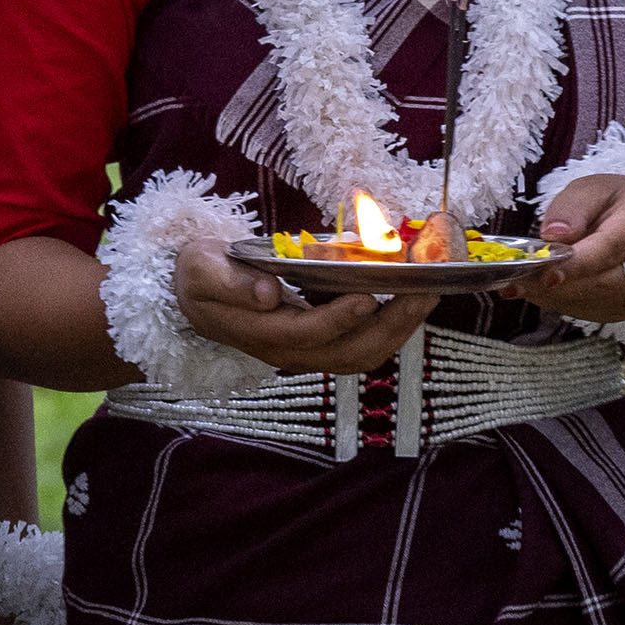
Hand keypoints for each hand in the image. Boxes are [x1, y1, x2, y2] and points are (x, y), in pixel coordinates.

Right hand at [170, 226, 439, 380]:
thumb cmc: (200, 278)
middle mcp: (291, 352)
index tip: (368, 293)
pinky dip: (393, 326)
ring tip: (429, 293)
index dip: (339, 317)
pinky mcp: (323, 344)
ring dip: (401, 328)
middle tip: (424, 290)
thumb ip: (231, 283)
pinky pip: (365, 344)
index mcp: (262, 333)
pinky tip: (411, 297)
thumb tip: (269, 293)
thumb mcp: (201, 270)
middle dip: (392, 324)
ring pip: (364, 354)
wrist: (195, 300)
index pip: (307, 333)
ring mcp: (310, 352)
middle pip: (350, 353)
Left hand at [524, 176, 624, 331]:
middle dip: (557, 284)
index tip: (545, 272)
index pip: (612, 248)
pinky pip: (593, 311)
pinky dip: (563, 303)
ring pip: (596, 300)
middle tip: (517, 281)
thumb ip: (572, 207)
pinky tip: (543, 290)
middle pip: (603, 280)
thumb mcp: (591, 188)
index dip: (577, 264)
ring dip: (555, 296)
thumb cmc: (612, 201)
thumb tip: (555, 235)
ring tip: (521, 285)